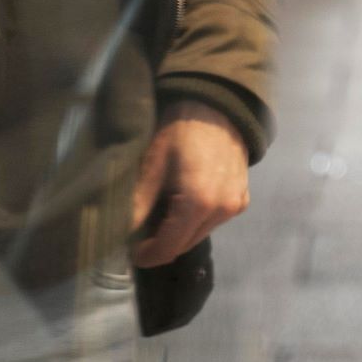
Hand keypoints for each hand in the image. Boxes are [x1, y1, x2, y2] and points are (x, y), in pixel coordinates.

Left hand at [131, 101, 250, 266]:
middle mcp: (222, 211)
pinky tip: (184, 204)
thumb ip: (138, 205)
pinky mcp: (242, 199)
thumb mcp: (153, 164)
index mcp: (198, 203)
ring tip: (161, 215)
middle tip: (141, 232)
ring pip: (199, 235)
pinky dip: (196, 221)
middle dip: (161, 244)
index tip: (130, 252)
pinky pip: (214, 222)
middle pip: (184, 245)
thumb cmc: (181, 131)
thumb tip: (120, 234)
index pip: (168, 248)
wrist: (218, 107)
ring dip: (179, 233)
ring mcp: (235, 206)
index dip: (147, 255)